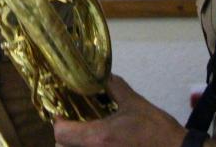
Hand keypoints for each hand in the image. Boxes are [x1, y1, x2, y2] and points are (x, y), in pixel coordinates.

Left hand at [53, 75, 185, 146]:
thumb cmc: (157, 130)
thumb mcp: (134, 103)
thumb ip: (115, 87)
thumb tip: (104, 76)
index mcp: (98, 137)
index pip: (60, 132)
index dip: (58, 121)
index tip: (63, 113)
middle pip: (63, 146)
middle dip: (65, 134)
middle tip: (74, 122)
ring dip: (75, 143)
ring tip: (86, 132)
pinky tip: (100, 142)